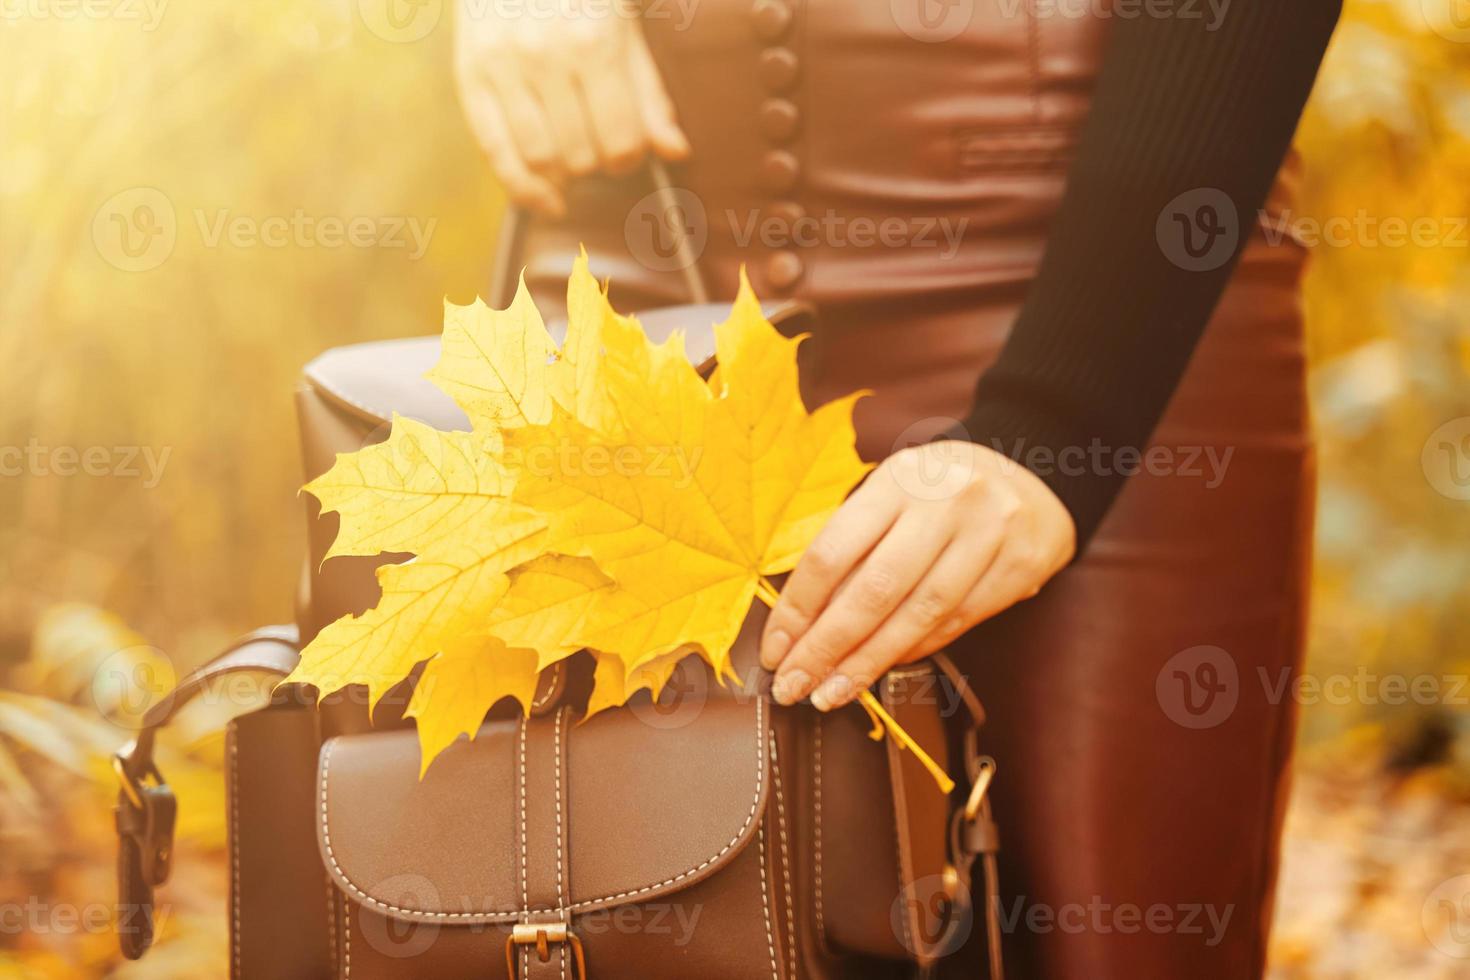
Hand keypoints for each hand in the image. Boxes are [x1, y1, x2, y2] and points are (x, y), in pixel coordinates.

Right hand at [453, 0, 690, 216]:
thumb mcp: (625, 24)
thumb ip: (649, 91)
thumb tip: (675, 151)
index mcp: (595, 43)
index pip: (620, 140)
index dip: (630, 157)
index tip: (629, 149)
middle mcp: (546, 57)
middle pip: (581, 156)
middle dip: (596, 162)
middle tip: (599, 146)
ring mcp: (504, 67)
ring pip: (540, 160)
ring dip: (562, 174)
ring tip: (571, 159)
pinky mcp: (470, 74)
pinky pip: (493, 149)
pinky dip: (519, 185)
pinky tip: (542, 198)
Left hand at [759, 441, 1076, 709]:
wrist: (1031, 474)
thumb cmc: (937, 489)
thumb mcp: (890, 492)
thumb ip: (852, 545)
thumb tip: (800, 623)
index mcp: (898, 478)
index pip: (834, 552)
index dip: (797, 609)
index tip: (774, 650)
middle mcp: (946, 502)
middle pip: (875, 591)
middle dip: (827, 648)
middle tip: (794, 686)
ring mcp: (990, 534)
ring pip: (919, 615)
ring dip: (868, 662)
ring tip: (831, 693)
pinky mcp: (1020, 566)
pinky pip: (957, 622)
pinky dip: (914, 650)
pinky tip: (881, 668)